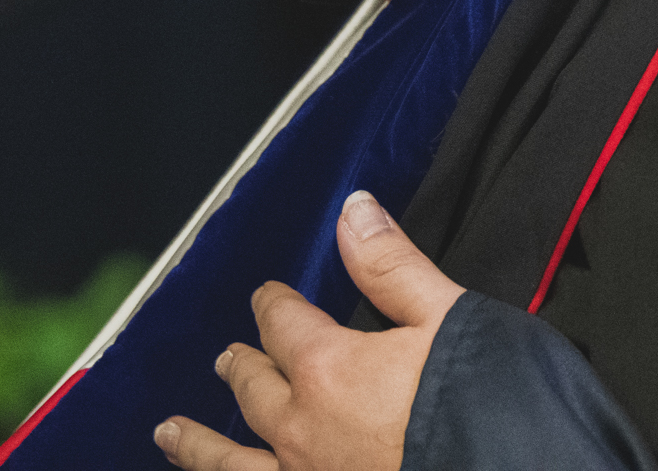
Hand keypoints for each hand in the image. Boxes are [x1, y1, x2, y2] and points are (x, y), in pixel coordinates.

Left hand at [154, 192, 460, 470]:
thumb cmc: (487, 399)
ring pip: (231, 461)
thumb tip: (354, 211)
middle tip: (227, 358)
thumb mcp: (449, 316)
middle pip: (257, 389)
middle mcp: (303, 428)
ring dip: (198, 444)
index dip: (274, 305)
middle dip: (242, 366)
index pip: (286, 324)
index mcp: (332, 368)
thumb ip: (393, 267)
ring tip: (169, 434)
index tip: (266, 296)